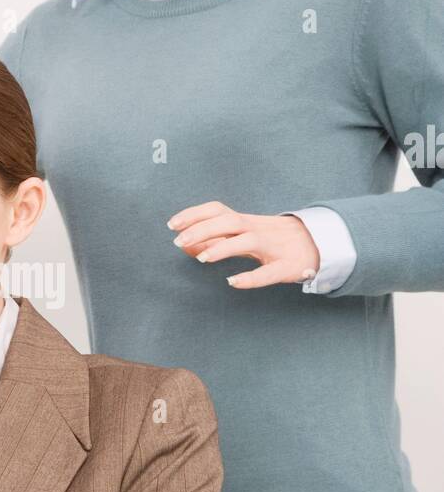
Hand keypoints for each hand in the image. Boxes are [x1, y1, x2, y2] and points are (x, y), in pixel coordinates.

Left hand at [167, 201, 320, 288]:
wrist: (319, 244)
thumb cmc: (274, 241)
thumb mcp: (244, 236)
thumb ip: (215, 240)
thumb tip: (184, 244)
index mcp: (246, 222)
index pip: (218, 210)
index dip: (194, 214)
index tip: (172, 224)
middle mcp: (258, 229)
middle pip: (229, 221)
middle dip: (202, 229)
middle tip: (178, 241)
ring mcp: (274, 247)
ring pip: (247, 241)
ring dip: (223, 248)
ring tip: (202, 258)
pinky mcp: (286, 267)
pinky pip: (268, 272)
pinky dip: (250, 278)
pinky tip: (233, 282)